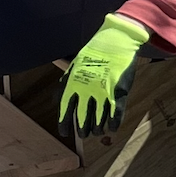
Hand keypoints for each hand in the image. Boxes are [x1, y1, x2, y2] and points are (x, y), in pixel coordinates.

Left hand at [59, 14, 150, 134]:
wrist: (115, 42)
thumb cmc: (93, 54)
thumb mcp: (74, 67)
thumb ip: (65, 85)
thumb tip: (56, 102)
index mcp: (73, 83)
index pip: (65, 109)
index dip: (64, 123)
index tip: (65, 133)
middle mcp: (86, 90)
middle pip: (82, 117)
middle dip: (83, 129)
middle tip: (84, 134)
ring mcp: (103, 92)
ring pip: (99, 118)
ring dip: (97, 128)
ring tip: (97, 132)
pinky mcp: (119, 92)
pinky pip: (115, 114)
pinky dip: (113, 123)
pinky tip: (112, 129)